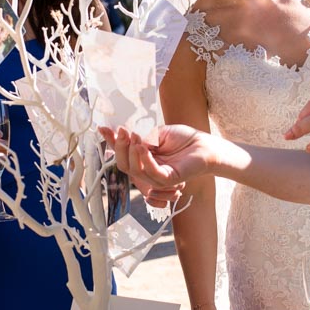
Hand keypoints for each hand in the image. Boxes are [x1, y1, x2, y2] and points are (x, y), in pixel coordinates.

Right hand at [99, 124, 218, 204]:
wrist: (206, 145)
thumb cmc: (185, 140)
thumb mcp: (157, 134)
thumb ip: (141, 138)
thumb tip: (121, 132)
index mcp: (143, 160)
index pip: (122, 154)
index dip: (112, 143)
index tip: (103, 129)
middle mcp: (147, 171)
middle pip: (124, 166)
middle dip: (120, 148)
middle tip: (122, 131)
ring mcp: (158, 178)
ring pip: (135, 171)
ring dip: (132, 152)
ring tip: (134, 136)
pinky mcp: (170, 180)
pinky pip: (152, 173)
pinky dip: (145, 159)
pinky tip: (143, 146)